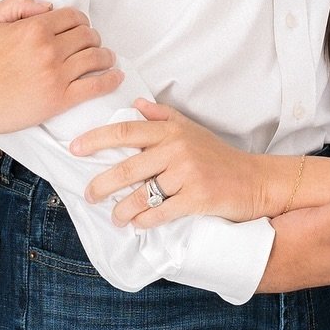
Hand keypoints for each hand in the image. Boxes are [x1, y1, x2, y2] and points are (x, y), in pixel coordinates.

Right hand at [0, 0, 120, 136]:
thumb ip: (17, 4)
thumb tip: (47, 5)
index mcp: (35, 28)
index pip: (73, 17)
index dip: (80, 21)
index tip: (80, 28)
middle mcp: (49, 49)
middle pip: (88, 35)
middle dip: (92, 37)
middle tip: (91, 43)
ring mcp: (56, 75)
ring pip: (96, 57)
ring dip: (106, 56)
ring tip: (107, 58)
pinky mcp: (59, 99)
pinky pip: (95, 86)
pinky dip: (110, 79)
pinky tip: (116, 76)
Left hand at [71, 99, 268, 225]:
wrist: (253, 180)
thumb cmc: (218, 155)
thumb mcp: (191, 129)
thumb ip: (162, 116)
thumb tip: (136, 104)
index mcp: (171, 131)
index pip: (126, 131)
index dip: (97, 139)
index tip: (75, 148)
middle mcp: (177, 149)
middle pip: (127, 167)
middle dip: (101, 184)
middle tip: (88, 194)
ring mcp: (187, 174)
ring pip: (142, 195)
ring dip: (121, 210)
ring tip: (114, 217)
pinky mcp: (197, 197)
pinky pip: (160, 213)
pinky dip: (144, 222)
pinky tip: (136, 225)